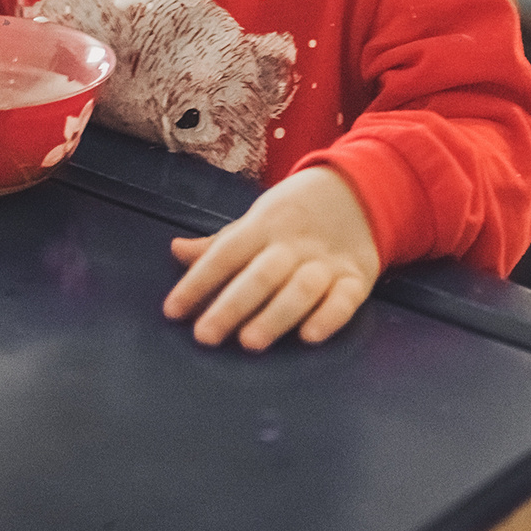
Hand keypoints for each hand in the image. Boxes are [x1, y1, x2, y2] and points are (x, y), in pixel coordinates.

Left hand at [163, 167, 379, 350]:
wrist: (357, 189)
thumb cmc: (293, 214)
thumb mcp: (255, 221)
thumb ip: (219, 244)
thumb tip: (176, 251)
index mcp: (264, 225)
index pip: (226, 252)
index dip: (198, 281)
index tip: (172, 310)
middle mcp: (294, 244)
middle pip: (262, 274)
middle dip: (232, 306)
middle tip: (205, 335)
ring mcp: (327, 261)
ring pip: (301, 287)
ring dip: (276, 314)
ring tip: (250, 341)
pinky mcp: (357, 277)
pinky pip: (345, 299)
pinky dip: (329, 317)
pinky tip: (309, 336)